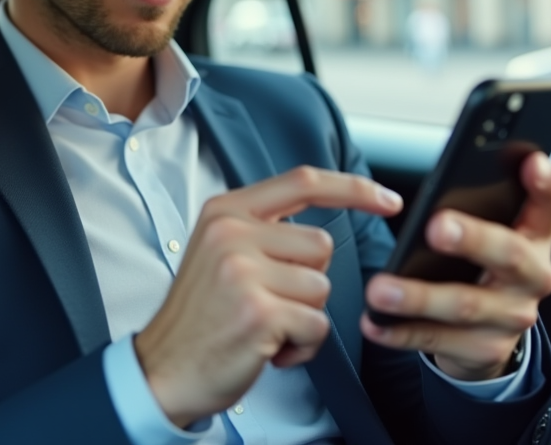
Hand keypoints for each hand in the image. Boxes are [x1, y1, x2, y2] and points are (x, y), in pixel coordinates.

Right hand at [134, 167, 403, 427]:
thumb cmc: (201, 316)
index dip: (353, 188)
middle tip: (267, 301)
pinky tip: (267, 348)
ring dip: (304, 316)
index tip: (387, 200)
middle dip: (308, 280)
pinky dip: (301, 345)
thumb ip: (262, 230)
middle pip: (321, 245)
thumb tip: (321, 228)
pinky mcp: (259, 311)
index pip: (302, 182)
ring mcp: (243, 271)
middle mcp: (231, 233)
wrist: (162, 369)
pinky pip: (317, 324)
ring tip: (265, 326)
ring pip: (322, 287)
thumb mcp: (218, 251)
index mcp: (225, 211)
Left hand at [361, 152, 550, 380]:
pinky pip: (438, 340)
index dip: (544, 184)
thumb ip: (481, 206)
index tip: (532, 162)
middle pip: (509, 254)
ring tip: (382, 289)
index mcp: (535, 236)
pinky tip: (376, 322)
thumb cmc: (482, 265)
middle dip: (473, 239)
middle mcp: (532, 276)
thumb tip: (444, 179)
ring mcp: (512, 316)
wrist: (488, 333)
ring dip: (419, 297)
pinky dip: (401, 332)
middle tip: (436, 227)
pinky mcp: (485, 349)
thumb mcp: (494, 233)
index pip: (550, 204)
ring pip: (465, 305)